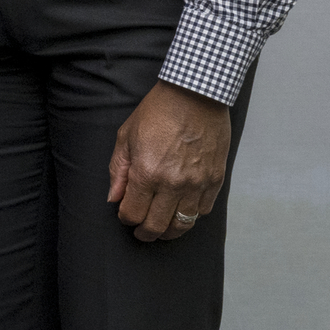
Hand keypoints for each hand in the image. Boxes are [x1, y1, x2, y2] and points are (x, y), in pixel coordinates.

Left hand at [107, 80, 233, 240]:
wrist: (195, 96)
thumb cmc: (158, 112)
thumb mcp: (126, 136)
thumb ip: (119, 170)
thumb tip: (114, 197)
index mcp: (147, 173)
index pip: (133, 212)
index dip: (126, 218)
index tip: (124, 216)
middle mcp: (173, 184)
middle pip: (157, 225)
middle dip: (145, 233)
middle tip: (141, 234)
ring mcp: (197, 184)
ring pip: (183, 224)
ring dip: (169, 231)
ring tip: (161, 230)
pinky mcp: (215, 181)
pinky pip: (203, 211)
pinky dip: (191, 216)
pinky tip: (182, 212)